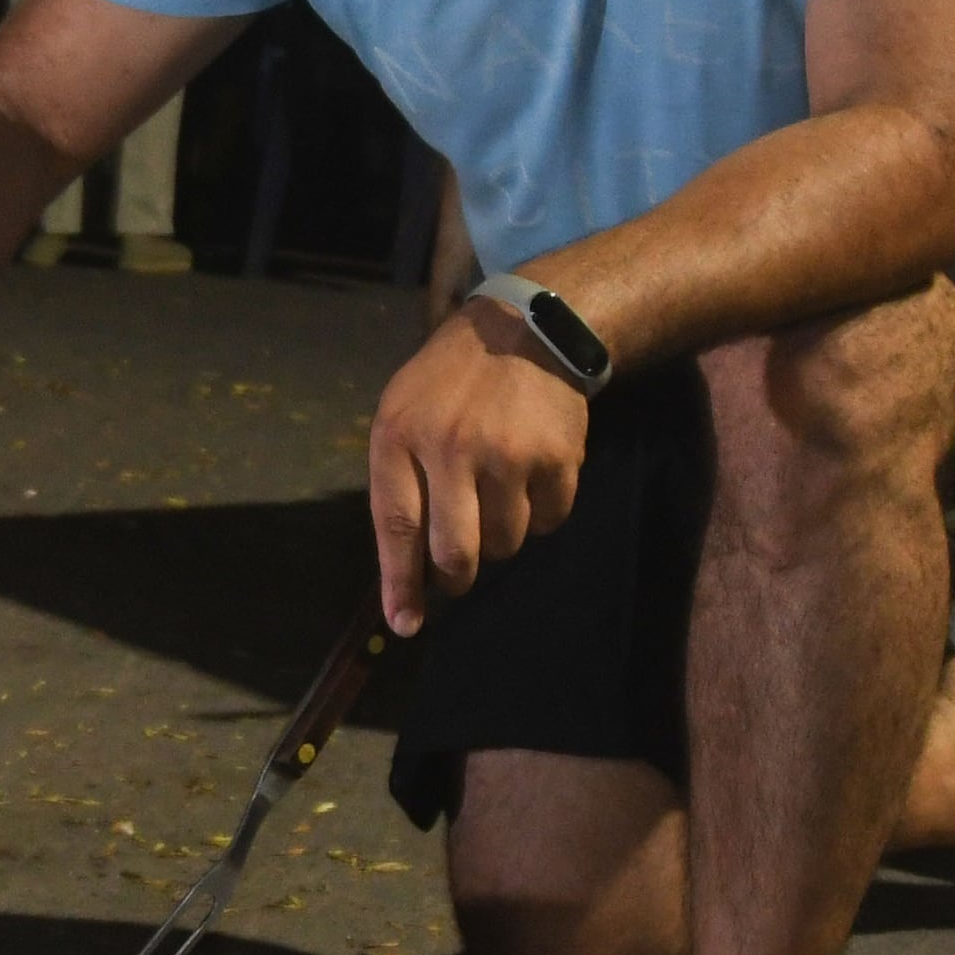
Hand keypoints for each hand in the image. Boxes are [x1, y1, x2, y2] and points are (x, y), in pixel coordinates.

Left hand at [367, 300, 590, 635]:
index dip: (401, 583)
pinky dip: (540, 513)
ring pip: (505, 543)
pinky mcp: (557, 457)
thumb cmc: (450, 383)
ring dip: (501, 536)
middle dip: (456, 576)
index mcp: (400, 436)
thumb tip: (407, 569)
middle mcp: (451, 446)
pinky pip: (549, 521)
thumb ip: (398, 483)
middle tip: (458, 571)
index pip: (397, 527)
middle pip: (455, 553)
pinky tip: (531, 476)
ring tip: (497, 493)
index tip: (405, 624)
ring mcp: (508, 453)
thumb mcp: (402, 414)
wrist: (525, 330)